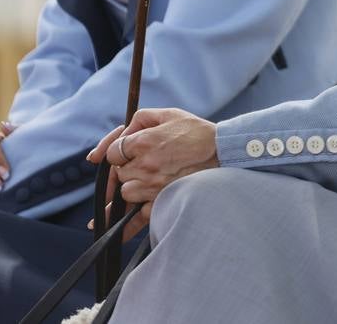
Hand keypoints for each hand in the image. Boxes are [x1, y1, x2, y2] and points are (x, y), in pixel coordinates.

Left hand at [88, 108, 217, 234]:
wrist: (223, 152)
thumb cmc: (197, 132)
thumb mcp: (170, 114)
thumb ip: (142, 118)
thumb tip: (123, 132)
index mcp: (144, 141)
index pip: (113, 152)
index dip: (118, 152)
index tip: (128, 152)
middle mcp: (145, 165)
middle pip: (118, 174)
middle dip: (126, 169)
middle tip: (143, 165)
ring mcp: (153, 186)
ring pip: (126, 193)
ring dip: (132, 188)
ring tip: (148, 181)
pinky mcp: (163, 202)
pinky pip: (138, 215)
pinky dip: (133, 219)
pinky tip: (127, 222)